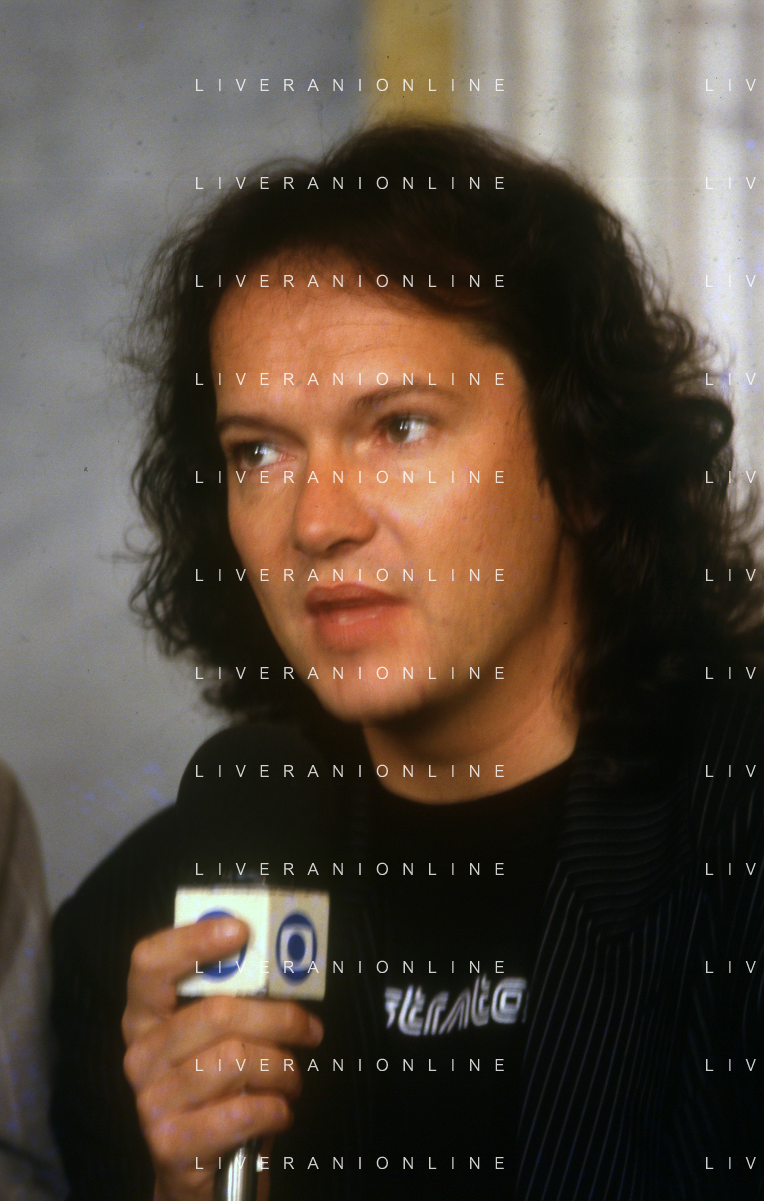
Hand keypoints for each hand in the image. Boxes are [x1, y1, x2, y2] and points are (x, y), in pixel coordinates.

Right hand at [123, 916, 323, 1200]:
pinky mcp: (170, 1143)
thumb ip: (234, 999)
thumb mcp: (218, 1039)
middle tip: (309, 1029)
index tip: (241, 931)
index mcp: (145, 1015)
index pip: (150, 962)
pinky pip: (242, 1112)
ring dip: (282, 1069)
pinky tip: (279, 1111)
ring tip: (291, 1078)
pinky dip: (276, 1110)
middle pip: (216, 1012)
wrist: (196, 1167)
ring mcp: (150, 1100)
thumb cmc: (216, 1088)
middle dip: (278, 1017)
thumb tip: (282, 961)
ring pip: (237, 1060)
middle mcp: (140, 1053)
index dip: (193, 940)